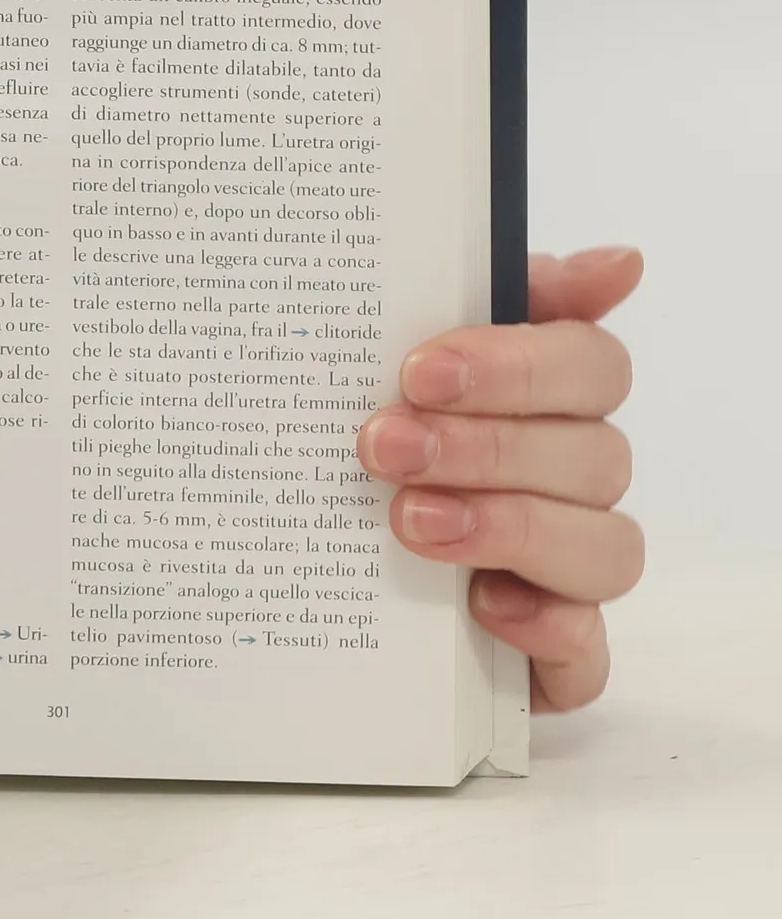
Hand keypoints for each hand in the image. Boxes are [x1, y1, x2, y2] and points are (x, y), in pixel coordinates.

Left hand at [356, 246, 643, 712]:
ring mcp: (569, 571)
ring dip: (510, 528)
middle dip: (484, 447)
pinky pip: (587, 654)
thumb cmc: (377, 430)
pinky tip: (480, 604)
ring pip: (604, 549)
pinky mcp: (552, 655)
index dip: (516, 365)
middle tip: (384, 444)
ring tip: (409, 520)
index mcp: (552, 401)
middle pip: (592, 456)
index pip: (592, 365)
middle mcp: (575, 481)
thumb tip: (619, 263)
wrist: (299, 552)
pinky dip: (544, 629)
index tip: (420, 369)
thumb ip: (493, 294)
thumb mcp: (400, 350)